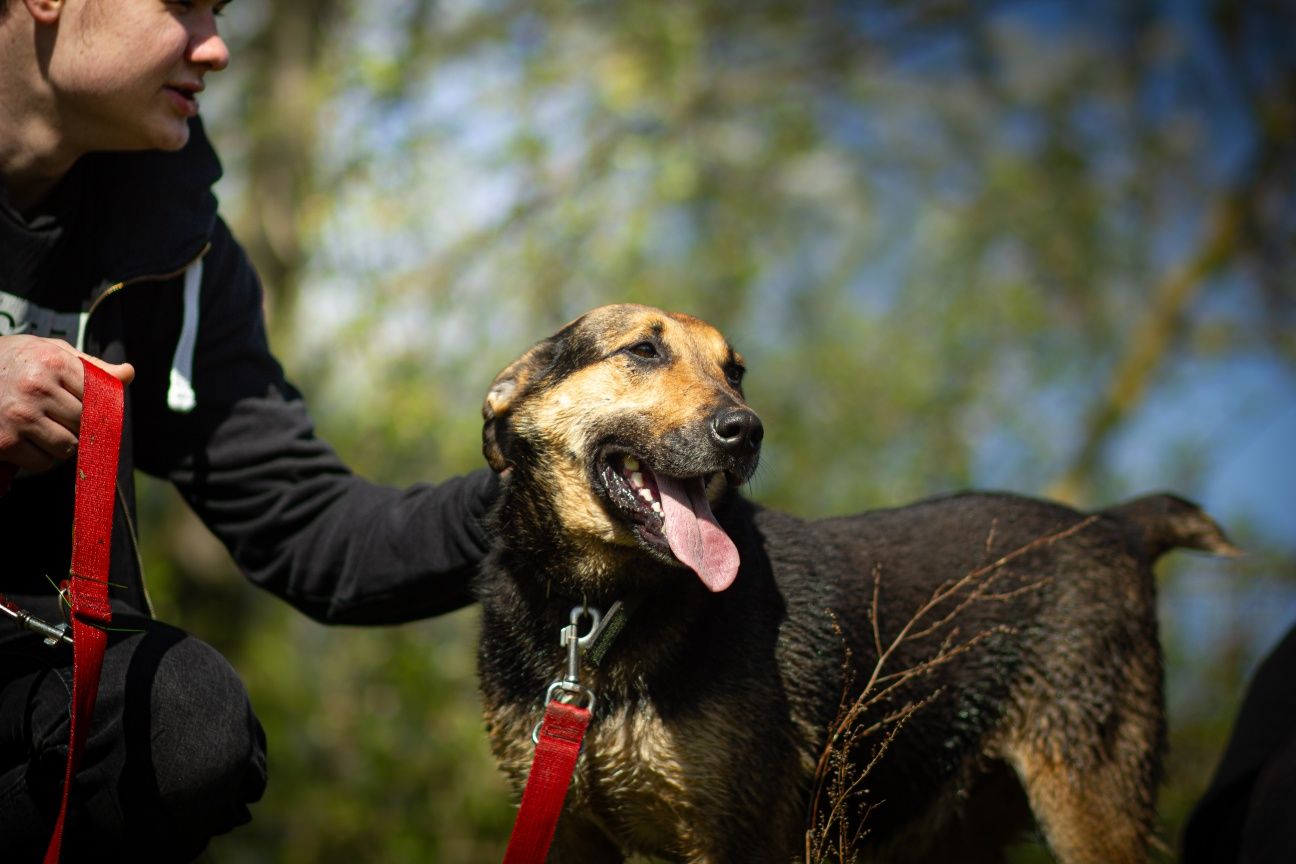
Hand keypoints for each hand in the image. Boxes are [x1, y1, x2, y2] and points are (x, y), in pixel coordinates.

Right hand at [0, 335, 134, 474]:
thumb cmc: (13, 361)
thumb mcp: (49, 352)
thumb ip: (90, 366)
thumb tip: (128, 374)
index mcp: (54, 362)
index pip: (99, 398)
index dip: (97, 408)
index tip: (87, 410)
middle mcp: (38, 388)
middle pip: (86, 425)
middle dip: (80, 428)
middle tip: (62, 421)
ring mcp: (20, 416)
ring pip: (69, 447)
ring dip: (63, 445)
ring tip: (46, 431)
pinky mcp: (5, 442)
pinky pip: (44, 463)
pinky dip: (41, 459)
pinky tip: (28, 442)